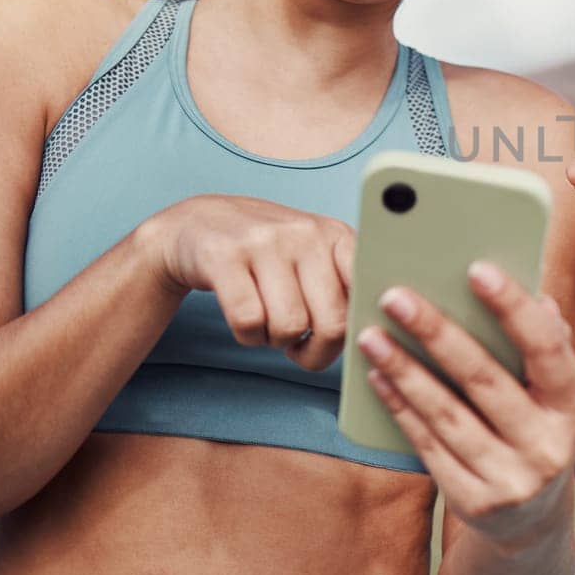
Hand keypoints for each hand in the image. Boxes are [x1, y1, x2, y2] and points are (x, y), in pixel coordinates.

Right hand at [140, 194, 353, 371]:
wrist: (200, 224)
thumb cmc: (268, 253)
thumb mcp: (314, 255)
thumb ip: (345, 287)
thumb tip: (374, 334)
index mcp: (337, 235)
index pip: (367, 293)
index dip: (358, 329)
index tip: (341, 339)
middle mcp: (305, 233)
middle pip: (333, 322)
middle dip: (317, 351)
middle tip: (301, 347)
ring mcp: (264, 241)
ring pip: (290, 326)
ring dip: (277, 341)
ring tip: (269, 325)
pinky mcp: (224, 256)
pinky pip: (249, 322)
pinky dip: (248, 337)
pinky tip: (247, 323)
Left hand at [358, 261, 574, 549]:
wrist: (532, 526)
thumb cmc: (537, 434)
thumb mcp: (554, 399)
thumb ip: (547, 349)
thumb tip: (536, 297)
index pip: (548, 349)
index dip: (513, 308)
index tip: (475, 268)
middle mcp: (549, 448)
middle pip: (485, 380)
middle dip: (437, 333)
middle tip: (396, 295)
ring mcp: (511, 482)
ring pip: (447, 415)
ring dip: (404, 370)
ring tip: (372, 334)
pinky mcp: (474, 503)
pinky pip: (428, 446)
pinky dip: (400, 409)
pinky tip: (378, 377)